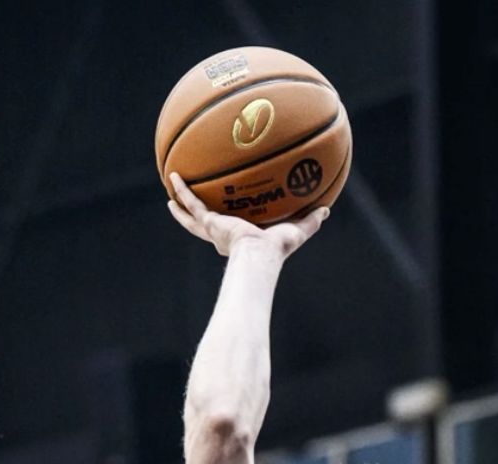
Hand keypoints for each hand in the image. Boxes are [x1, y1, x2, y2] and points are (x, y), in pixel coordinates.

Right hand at [166, 172, 328, 258]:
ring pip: (191, 215)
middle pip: (204, 224)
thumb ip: (311, 220)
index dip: (226, 224)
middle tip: (185, 205)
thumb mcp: (298, 230)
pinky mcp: (210, 222)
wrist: (260, 254)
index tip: (223, 217)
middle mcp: (223, 236)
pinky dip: (182, 190)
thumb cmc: (278, 249)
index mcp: (239, 239)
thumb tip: (327, 209)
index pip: (230, 231)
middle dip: (194, 215)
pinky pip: (192, 203)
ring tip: (170, 189)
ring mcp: (214, 229)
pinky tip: (173, 176)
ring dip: (180, 203)